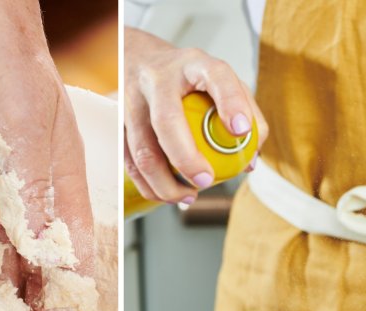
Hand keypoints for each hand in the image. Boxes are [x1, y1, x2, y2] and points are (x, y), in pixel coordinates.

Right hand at [123, 27, 267, 205]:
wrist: (137, 59)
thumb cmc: (186, 78)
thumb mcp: (218, 80)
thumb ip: (243, 111)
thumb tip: (249, 160)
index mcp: (192, 64)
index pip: (215, 76)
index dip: (230, 103)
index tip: (241, 131)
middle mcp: (158, 79)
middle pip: (166, 121)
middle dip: (186, 157)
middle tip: (206, 180)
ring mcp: (131, 101)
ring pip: (142, 149)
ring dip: (165, 182)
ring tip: (189, 196)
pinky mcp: (116, 123)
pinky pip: (129, 162)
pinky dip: (148, 185)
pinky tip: (167, 194)